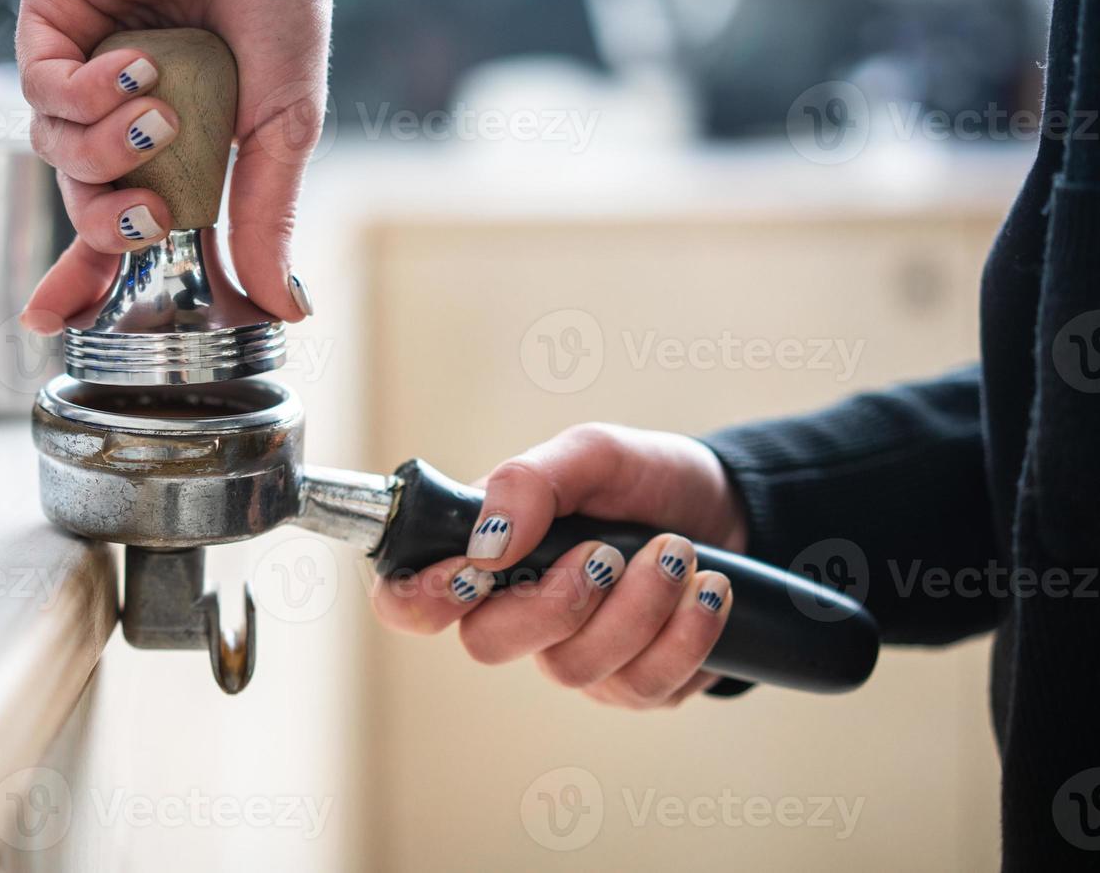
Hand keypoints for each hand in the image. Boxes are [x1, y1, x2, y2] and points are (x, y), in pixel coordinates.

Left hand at [15, 0, 331, 331]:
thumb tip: (287, 309)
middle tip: (149, 214)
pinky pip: (39, 93)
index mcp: (174, 148)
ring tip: (158, 111)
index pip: (121, 226)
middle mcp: (120, 117)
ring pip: (56, 153)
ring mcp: (82, 73)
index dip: (88, 277)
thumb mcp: (283, 128)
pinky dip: (83, 95)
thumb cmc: (278, 8)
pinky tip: (131, 69)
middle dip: (108, 224)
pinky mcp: (50, 27)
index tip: (58, 324)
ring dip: (106, 148)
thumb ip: (267, 217)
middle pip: (82, 203)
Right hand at [373, 424, 749, 708]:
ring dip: (636, 606)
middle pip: (486, 645)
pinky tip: (708, 589)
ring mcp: (574, 656)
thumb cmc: (644, 479)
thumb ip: (528, 481)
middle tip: (606, 552)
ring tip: (678, 552)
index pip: (408, 600)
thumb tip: (486, 541)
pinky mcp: (633, 687)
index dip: (420, 599)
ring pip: (571, 669)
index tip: (473, 572)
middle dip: (553, 599)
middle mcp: (518, 614)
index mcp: (486, 554)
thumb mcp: (592, 453)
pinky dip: (684, 632)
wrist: (731, 509)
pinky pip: (642, 687)